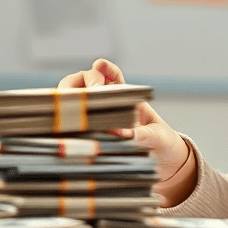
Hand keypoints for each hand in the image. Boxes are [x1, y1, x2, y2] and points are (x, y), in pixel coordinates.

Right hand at [57, 59, 190, 182]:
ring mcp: (96, 116)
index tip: (99, 65)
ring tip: (69, 108)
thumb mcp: (157, 137)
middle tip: (89, 94)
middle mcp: (108, 103)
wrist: (163, 162)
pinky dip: (65, 121)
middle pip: (85, 82)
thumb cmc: (162, 143)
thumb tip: (123, 134)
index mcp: (127, 97)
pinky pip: (72, 123)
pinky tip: (63, 126)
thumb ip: (143, 134)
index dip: (105, 68)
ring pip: (73, 99)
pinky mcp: (88, 134)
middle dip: (83, 83)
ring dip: (69, 100)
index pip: (113, 75)